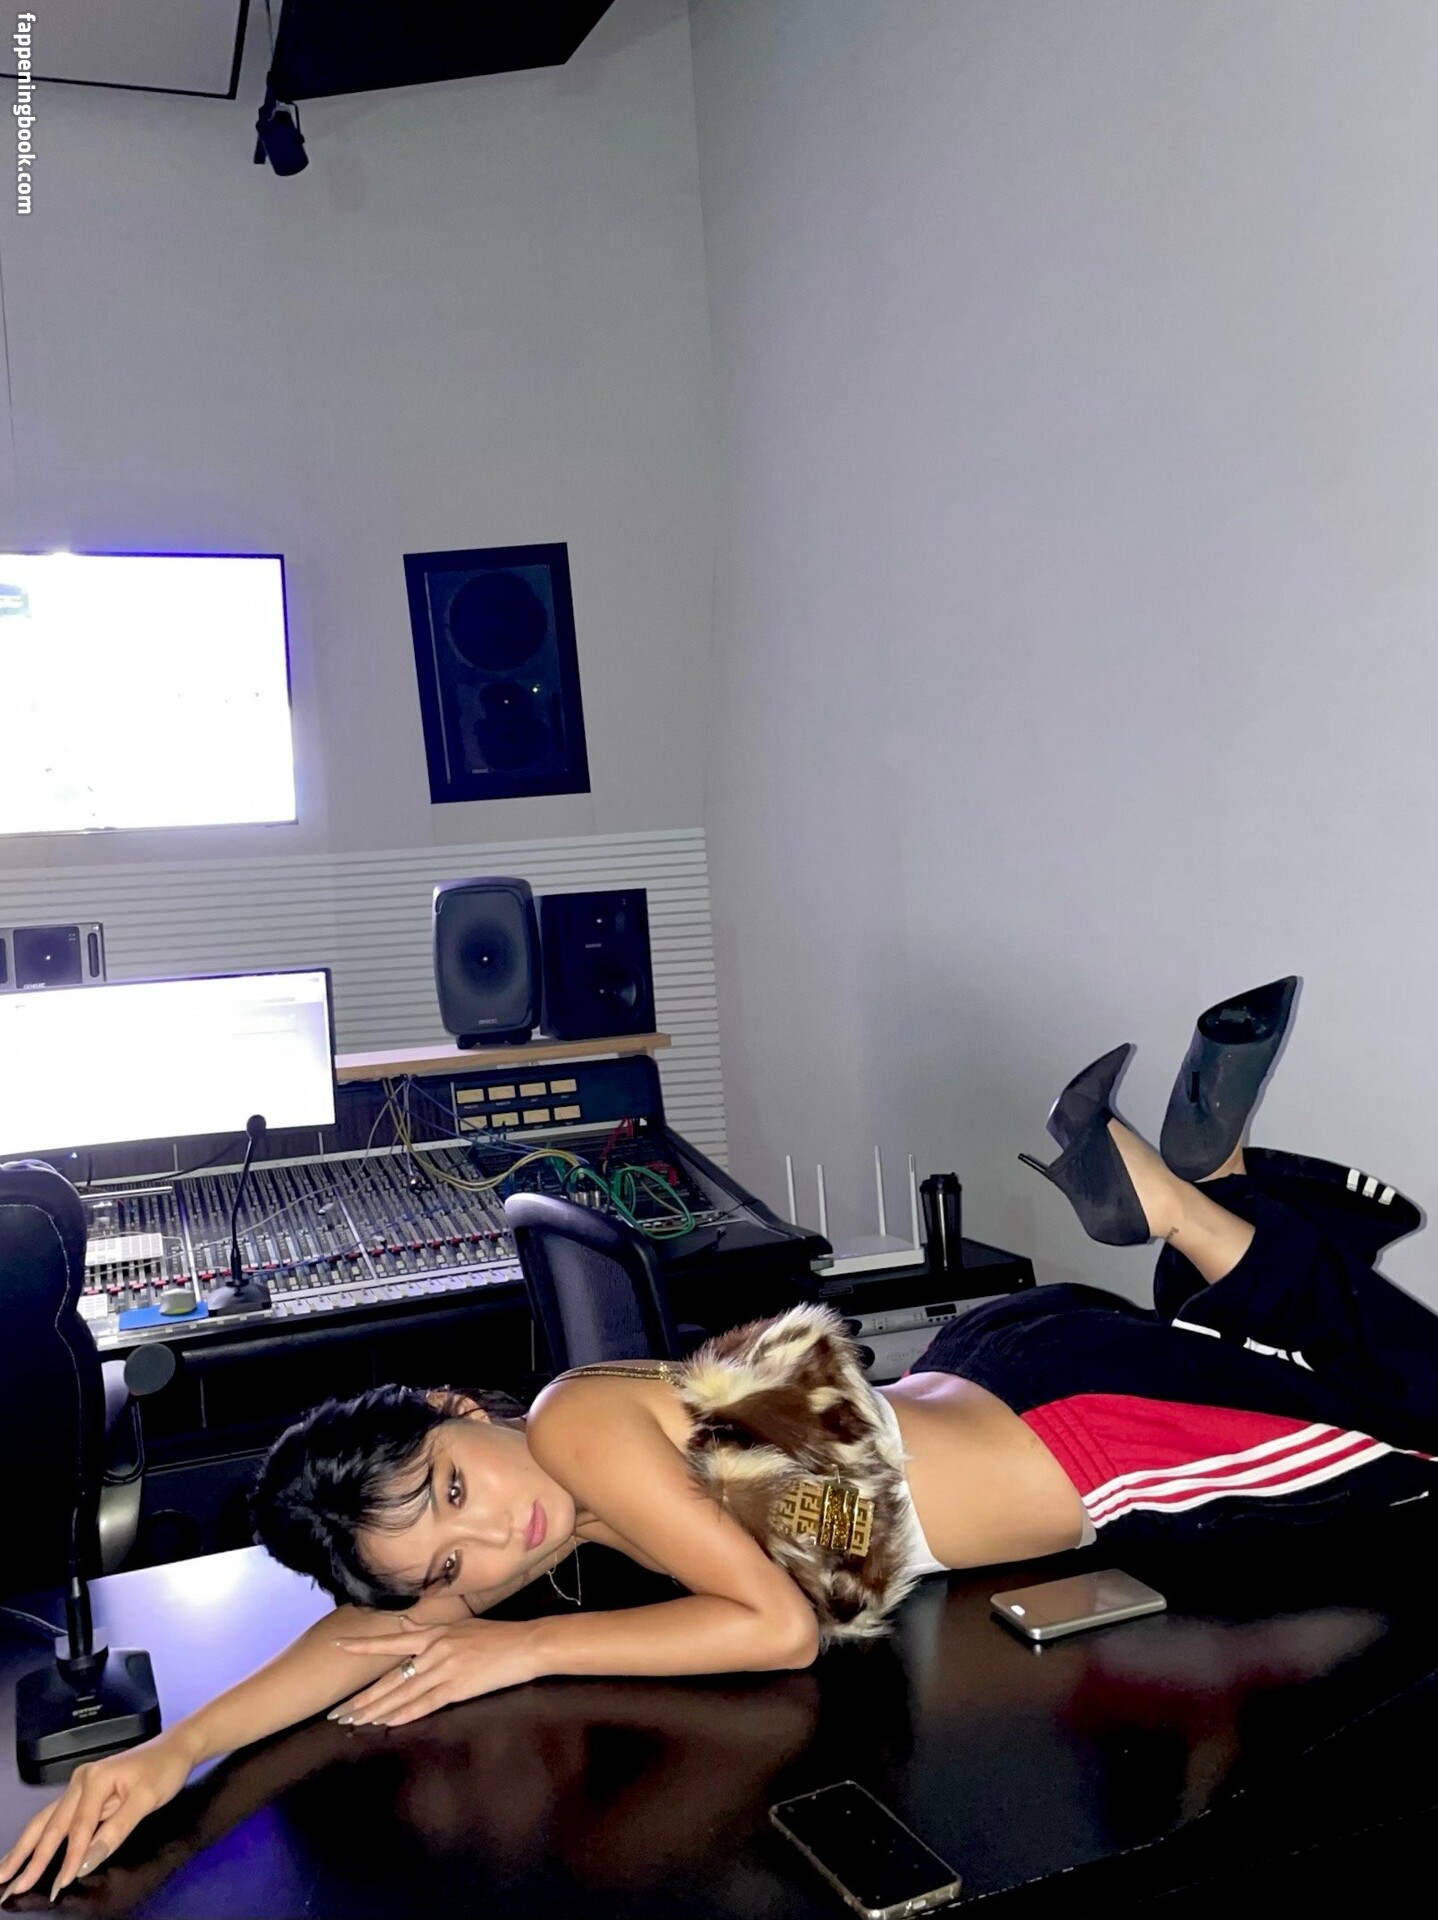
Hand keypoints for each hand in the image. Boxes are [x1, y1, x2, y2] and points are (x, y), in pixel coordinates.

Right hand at [0, 1735, 192, 1902]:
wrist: (176, 1747)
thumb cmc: (164, 1770)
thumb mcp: (146, 1800)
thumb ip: (116, 1830)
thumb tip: (85, 1861)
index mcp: (94, 1780)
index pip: (78, 1828)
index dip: (67, 1859)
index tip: (57, 1886)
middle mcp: (80, 1781)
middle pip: (51, 1825)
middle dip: (27, 1857)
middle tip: (5, 1885)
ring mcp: (79, 1786)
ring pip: (46, 1821)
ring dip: (24, 1848)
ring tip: (3, 1872)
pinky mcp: (83, 1793)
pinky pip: (56, 1818)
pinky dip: (39, 1837)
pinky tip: (26, 1851)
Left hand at [328, 1614, 539, 1727]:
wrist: (526, 1644)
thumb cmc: (496, 1636)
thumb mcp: (460, 1626)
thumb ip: (429, 1631)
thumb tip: (404, 1627)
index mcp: (435, 1633)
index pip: (392, 1640)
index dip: (364, 1644)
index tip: (338, 1645)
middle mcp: (435, 1649)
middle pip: (391, 1677)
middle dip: (363, 1698)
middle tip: (339, 1713)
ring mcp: (445, 1669)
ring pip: (402, 1694)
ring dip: (376, 1711)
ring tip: (355, 1722)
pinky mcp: (458, 1687)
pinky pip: (425, 1704)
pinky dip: (404, 1715)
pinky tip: (386, 1723)